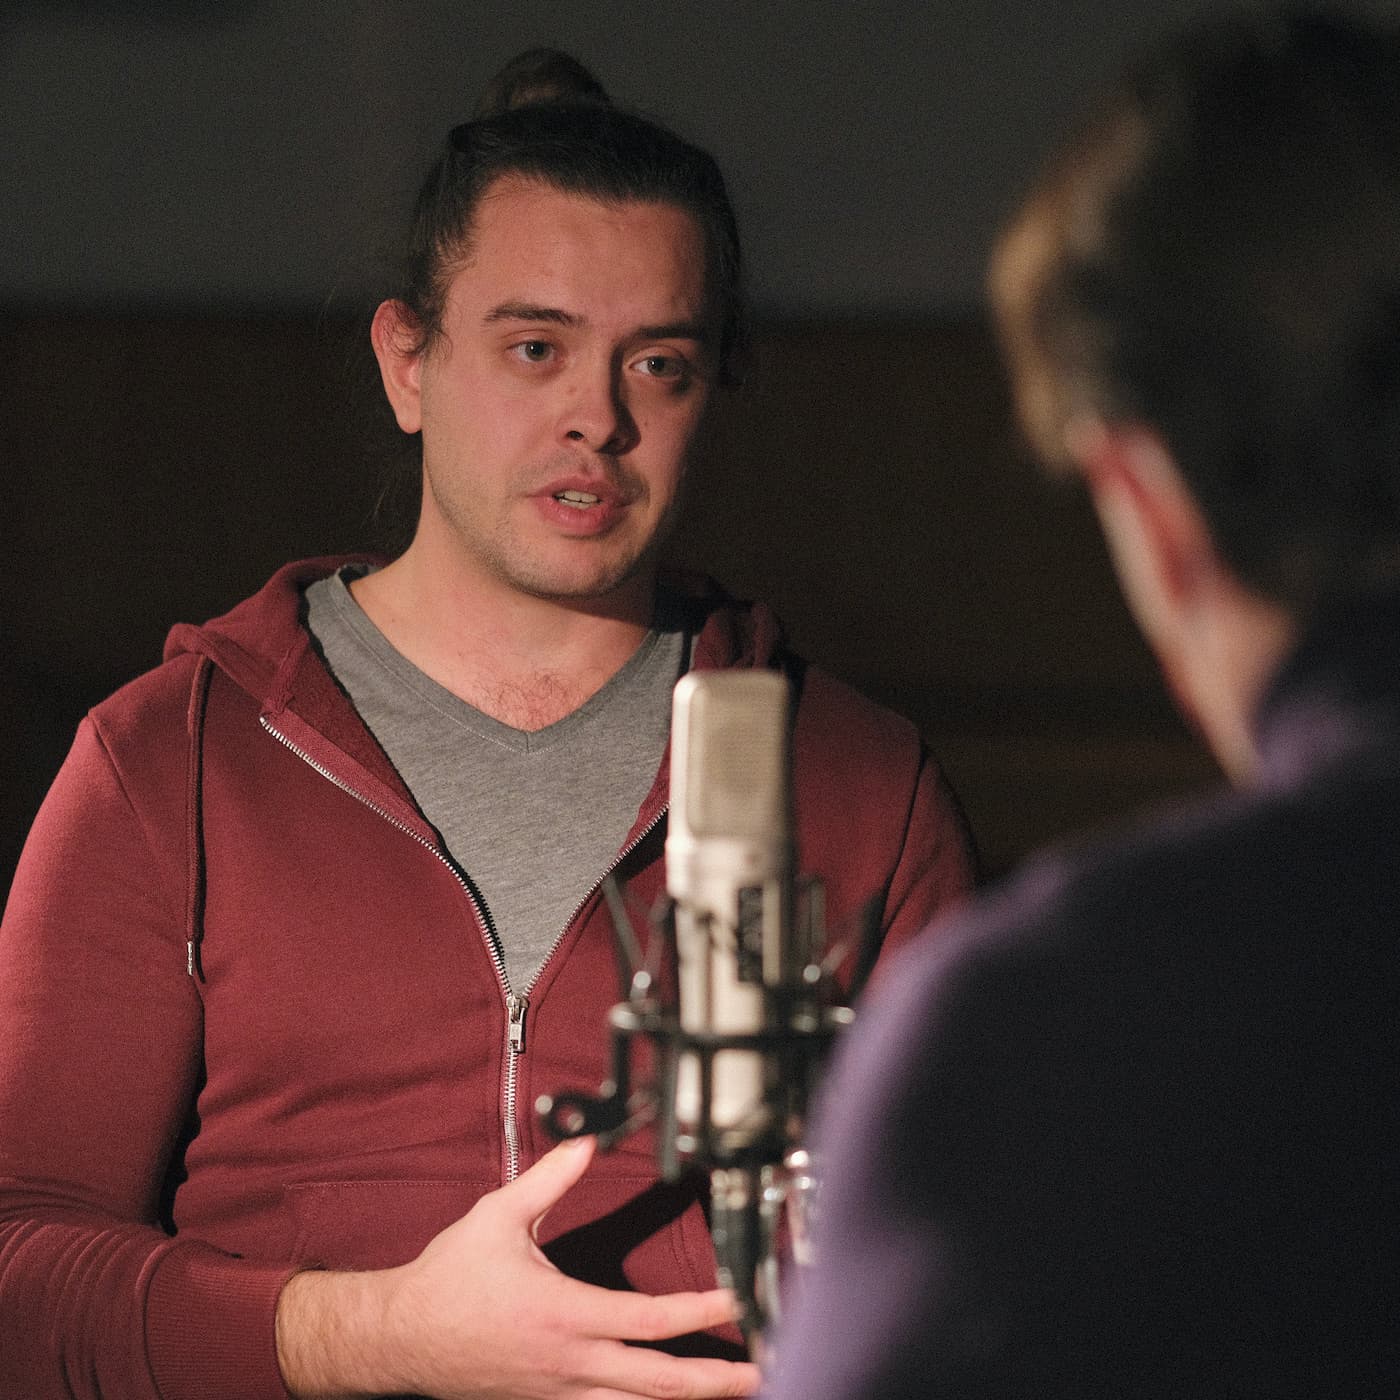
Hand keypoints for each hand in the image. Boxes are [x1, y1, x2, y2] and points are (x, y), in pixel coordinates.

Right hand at [277, 1136, 760, 1399]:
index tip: (740, 1302)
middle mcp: (570, 1362)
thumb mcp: (499, 1216)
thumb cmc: (450, 1279)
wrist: (400, 1338)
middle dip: (716, 1381)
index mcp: (564, 1313)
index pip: (651, 1319)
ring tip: (730, 1390)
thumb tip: (586, 1142)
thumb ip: (550, 1179)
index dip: (703, 1311)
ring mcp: (560, 1392)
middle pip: (659, 1383)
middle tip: (760, 1371)